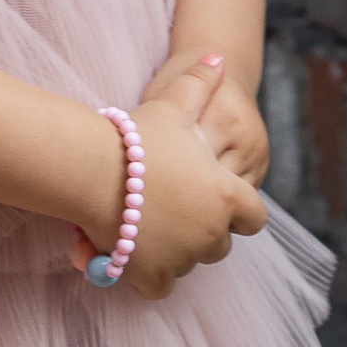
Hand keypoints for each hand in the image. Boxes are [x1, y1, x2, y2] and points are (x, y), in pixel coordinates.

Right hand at [70, 61, 267, 300]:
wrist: (92, 168)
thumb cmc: (136, 137)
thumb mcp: (172, 106)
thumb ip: (199, 84)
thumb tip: (219, 58)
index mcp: (227, 196)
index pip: (253, 217)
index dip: (235, 209)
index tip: (210, 199)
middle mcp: (213, 233)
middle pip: (219, 244)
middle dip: (200, 231)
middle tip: (169, 209)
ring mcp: (183, 258)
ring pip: (187, 263)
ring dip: (173, 250)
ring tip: (145, 224)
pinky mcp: (152, 276)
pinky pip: (159, 287)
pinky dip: (148, 276)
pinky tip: (132, 254)